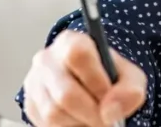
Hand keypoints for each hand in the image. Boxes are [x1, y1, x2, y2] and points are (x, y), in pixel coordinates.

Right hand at [22, 29, 147, 126]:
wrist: (90, 84)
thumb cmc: (108, 77)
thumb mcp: (129, 77)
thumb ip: (130, 89)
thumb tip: (111, 110)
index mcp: (71, 42)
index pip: (77, 55)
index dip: (95, 80)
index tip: (109, 95)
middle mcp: (47, 59)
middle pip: (65, 93)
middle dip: (91, 112)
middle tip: (106, 118)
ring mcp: (35, 83)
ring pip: (54, 113)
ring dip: (79, 121)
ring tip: (94, 117)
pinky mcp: (31, 105)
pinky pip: (47, 124)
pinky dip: (68, 126)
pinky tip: (79, 119)